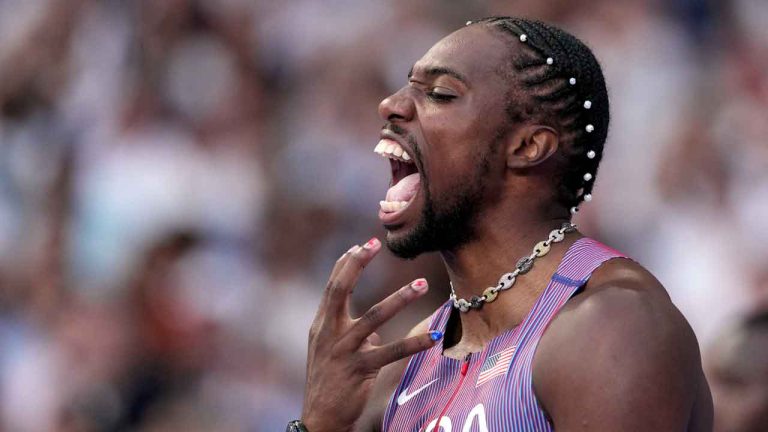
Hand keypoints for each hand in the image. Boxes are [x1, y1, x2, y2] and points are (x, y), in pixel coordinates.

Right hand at [301, 237, 440, 431]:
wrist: (320, 418)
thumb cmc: (328, 382)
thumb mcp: (331, 352)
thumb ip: (350, 334)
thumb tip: (376, 331)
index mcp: (321, 325)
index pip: (332, 286)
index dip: (346, 263)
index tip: (363, 244)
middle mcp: (328, 333)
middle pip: (339, 290)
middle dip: (356, 264)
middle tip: (376, 244)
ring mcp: (343, 350)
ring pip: (373, 318)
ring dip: (399, 298)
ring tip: (422, 284)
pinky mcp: (359, 369)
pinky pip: (391, 353)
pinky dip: (414, 343)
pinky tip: (433, 336)